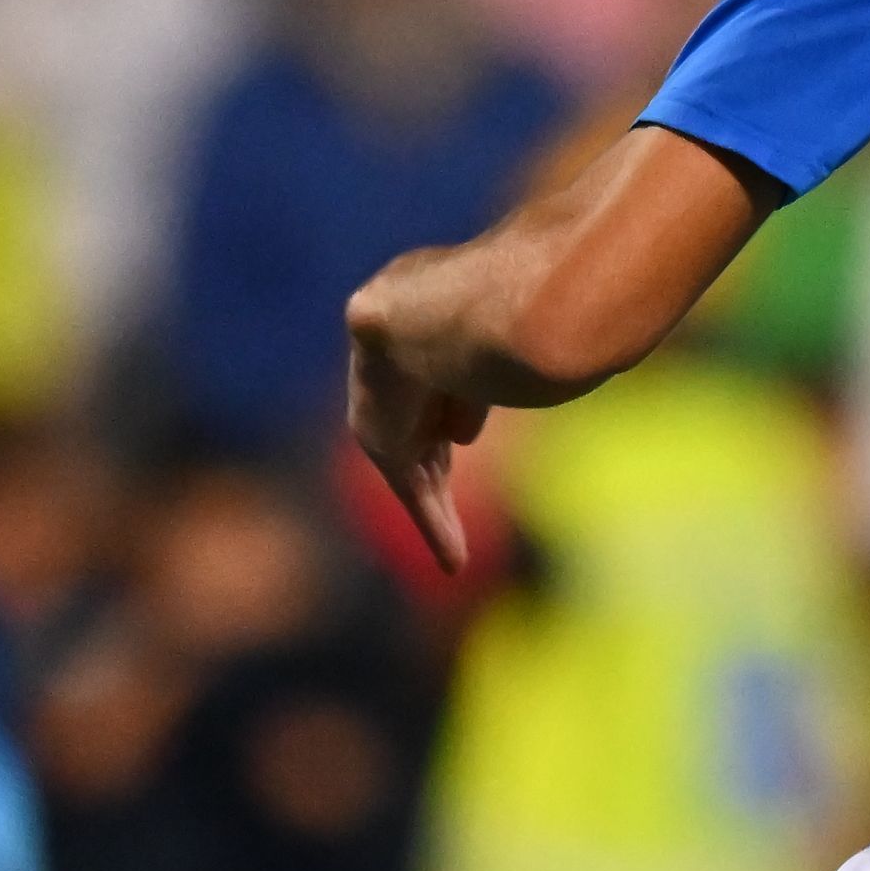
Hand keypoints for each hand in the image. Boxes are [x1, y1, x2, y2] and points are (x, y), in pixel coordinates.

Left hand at [344, 306, 487, 574]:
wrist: (419, 313)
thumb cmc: (475, 308)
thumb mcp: (485, 344)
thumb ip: (478, 382)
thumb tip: (465, 437)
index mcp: (413, 331)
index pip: (440, 383)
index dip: (458, 410)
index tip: (462, 435)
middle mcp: (392, 373)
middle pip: (425, 435)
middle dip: (438, 468)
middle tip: (444, 496)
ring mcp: (384, 412)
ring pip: (421, 473)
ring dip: (439, 514)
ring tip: (454, 557)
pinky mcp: (385, 448)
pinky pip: (415, 496)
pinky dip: (435, 528)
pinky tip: (453, 563)